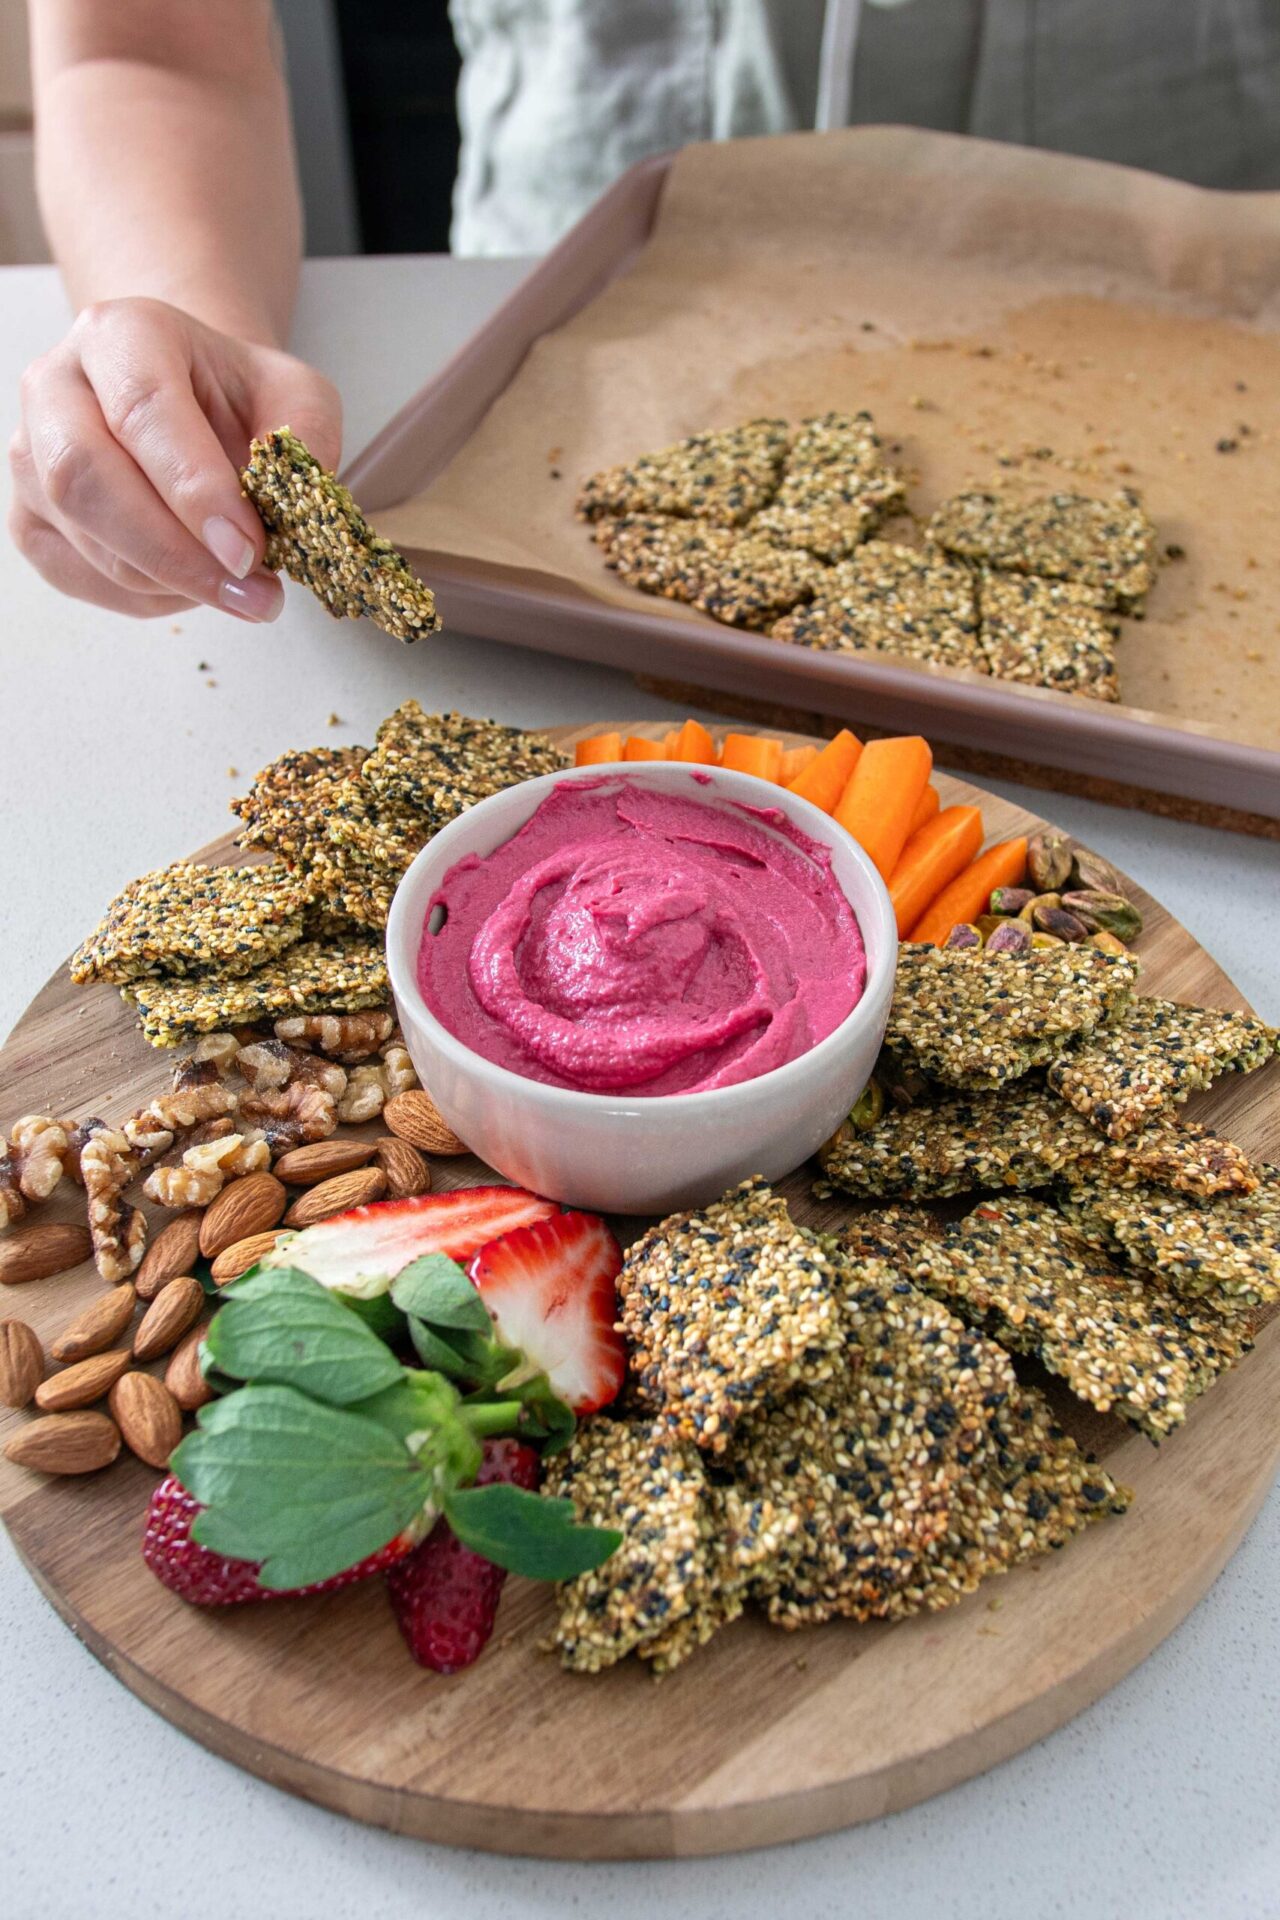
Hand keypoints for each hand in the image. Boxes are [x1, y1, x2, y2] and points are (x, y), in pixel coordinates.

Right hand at [9, 296, 341, 620]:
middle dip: (175, 552)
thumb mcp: (294, 395)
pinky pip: (79, 575)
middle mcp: (56, 384)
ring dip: (173, 582)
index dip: (194, 490)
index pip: (142, 409)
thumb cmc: (234, 399)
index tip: (249, 550)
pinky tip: (194, 587)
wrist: (190, 404)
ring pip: (85, 536)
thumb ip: (305, 437)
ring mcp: (31, 453)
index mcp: (122, 335)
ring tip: (240, 589)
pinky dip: (146, 598)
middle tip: (251, 592)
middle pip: (85, 477)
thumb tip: (294, 509)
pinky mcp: (28, 515)